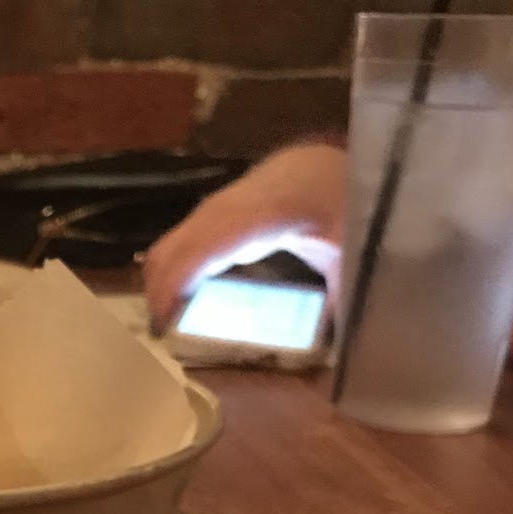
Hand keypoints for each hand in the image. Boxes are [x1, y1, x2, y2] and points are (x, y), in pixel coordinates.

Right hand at [142, 143, 347, 333]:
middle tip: (163, 339)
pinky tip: (183, 301)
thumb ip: (343, 298)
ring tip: (170, 325)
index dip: (176, 284)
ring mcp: (217, 206)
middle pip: (172, 248)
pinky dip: (173, 272)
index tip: (163, 327)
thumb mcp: (353, 250)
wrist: (334, 158)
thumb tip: (338, 354)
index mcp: (266, 212)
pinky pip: (180, 242)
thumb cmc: (346, 199)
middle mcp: (230, 206)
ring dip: (162, 284)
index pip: (205, 247)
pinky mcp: (214, 213)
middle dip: (159, 295)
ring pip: (169, 244)